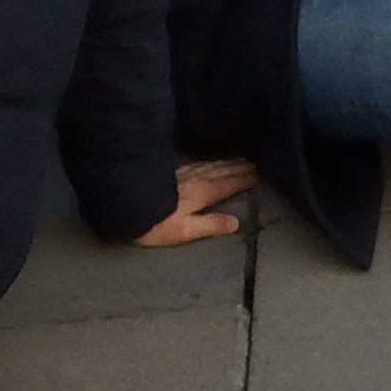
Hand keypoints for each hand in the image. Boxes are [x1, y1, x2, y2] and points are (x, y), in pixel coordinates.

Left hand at [134, 158, 257, 246]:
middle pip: (224, 171)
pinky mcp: (175, 172)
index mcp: (203, 192)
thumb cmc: (157, 224)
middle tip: (257, 162)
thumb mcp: (186, 231)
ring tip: (242, 159)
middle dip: (241, 167)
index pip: (229, 184)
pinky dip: (213, 161)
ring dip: (229, 162)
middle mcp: (197, 179)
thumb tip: (235, 222)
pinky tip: (211, 161)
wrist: (130, 205)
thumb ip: (211, 225)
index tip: (261, 173)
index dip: (245, 179)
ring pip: (213, 164)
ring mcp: (186, 173)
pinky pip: (201, 163)